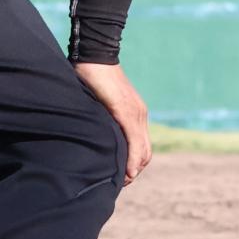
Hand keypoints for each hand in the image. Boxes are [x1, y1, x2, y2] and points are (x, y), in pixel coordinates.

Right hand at [73, 61, 152, 185]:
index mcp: (135, 114)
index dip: (135, 164)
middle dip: (135, 170)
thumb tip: (94, 134)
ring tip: (123, 181)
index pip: (142, 146)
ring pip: (143, 150)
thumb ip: (102, 120)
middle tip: (121, 183)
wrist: (94, 55)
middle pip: (146, 152)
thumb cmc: (92, 78)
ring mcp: (135, 113)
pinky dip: (132, 159)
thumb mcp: (99, 105)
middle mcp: (139, 115)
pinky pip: (134, 141)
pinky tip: (127, 172)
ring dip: (135, 169)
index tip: (122, 177)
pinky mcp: (125, 111)